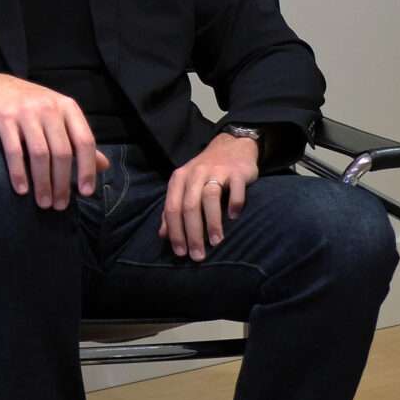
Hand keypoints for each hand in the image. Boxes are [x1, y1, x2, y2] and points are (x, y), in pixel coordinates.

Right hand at [0, 73, 108, 209]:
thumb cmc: (32, 107)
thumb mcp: (59, 116)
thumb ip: (78, 140)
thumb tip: (104, 165)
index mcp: (67, 107)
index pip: (84, 140)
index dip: (87, 168)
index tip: (86, 193)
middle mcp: (49, 107)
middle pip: (62, 151)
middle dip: (62, 183)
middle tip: (60, 205)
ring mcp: (26, 112)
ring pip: (40, 154)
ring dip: (43, 183)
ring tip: (43, 203)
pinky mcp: (4, 119)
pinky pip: (14, 151)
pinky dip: (19, 173)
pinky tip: (22, 190)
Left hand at [158, 134, 258, 260]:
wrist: (232, 144)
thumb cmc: (206, 171)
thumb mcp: (186, 185)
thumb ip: (174, 208)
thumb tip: (163, 235)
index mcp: (180, 178)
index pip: (172, 207)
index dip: (175, 232)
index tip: (180, 253)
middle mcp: (196, 173)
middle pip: (190, 205)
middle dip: (193, 233)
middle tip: (198, 256)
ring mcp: (217, 170)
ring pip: (210, 197)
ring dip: (212, 222)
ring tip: (216, 242)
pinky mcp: (237, 171)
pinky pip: (235, 189)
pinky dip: (234, 203)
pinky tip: (234, 217)